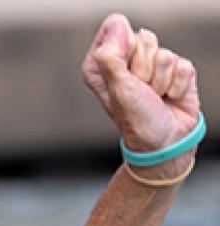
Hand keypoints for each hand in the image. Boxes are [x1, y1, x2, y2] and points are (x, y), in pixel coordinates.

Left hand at [82, 14, 201, 177]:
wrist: (164, 141)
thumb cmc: (136, 119)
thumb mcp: (118, 88)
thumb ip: (111, 56)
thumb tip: (117, 24)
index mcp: (102, 63)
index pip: (115, 28)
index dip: (124, 49)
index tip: (124, 74)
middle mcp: (126, 60)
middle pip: (143, 38)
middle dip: (144, 69)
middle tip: (141, 90)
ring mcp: (152, 64)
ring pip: (164, 53)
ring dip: (161, 81)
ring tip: (155, 96)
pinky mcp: (176, 70)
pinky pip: (182, 64)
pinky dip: (178, 85)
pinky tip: (170, 96)